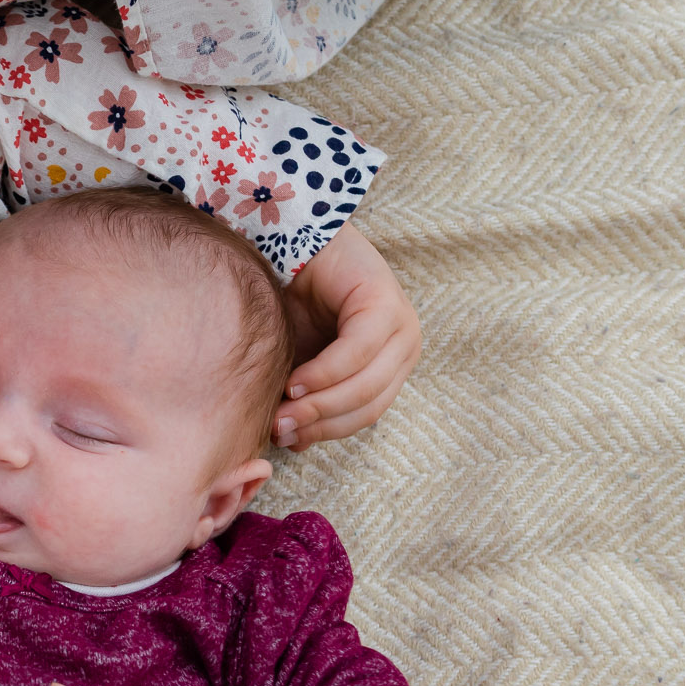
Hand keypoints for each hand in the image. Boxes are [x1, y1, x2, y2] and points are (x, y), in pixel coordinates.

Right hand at [275, 223, 422, 449]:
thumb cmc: (292, 302)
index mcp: (391, 363)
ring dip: (320, 404)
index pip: (366, 414)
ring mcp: (400, 323)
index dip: (326, 432)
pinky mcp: (384, 303)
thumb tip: (295, 442)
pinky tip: (294, 383)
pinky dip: (324, 373)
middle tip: (279, 430)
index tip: (285, 440)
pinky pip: (356, 352)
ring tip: (282, 412)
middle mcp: (404, 345)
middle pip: (369, 405)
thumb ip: (304, 399)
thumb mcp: (299, 361)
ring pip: (366, 384)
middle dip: (321, 422)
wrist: (288, 243)